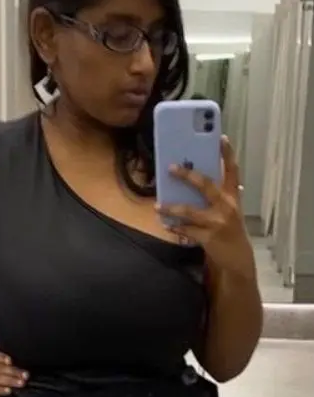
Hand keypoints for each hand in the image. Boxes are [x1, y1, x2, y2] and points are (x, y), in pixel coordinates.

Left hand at [157, 138, 254, 278]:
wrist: (237, 258)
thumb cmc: (230, 229)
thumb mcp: (229, 210)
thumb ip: (218, 195)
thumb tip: (196, 179)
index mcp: (232, 196)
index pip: (232, 170)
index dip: (228, 154)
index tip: (221, 138)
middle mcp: (226, 206)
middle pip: (205, 185)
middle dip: (187, 175)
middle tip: (170, 168)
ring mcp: (217, 222)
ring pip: (190, 211)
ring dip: (172, 208)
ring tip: (158, 206)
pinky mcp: (208, 238)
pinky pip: (186, 230)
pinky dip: (175, 227)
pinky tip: (166, 224)